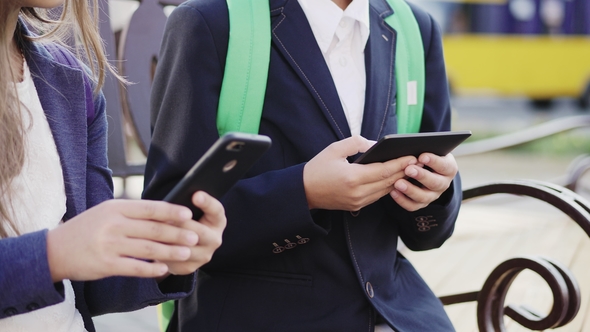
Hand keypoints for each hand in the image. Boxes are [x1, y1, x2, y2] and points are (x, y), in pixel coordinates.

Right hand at [47, 199, 199, 281]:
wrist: (54, 250)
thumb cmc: (87, 228)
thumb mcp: (107, 212)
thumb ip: (132, 212)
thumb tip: (165, 211)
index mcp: (116, 208)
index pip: (150, 208)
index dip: (171, 211)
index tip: (189, 214)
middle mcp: (113, 224)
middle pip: (153, 228)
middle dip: (177, 233)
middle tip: (195, 236)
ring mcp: (109, 245)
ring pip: (148, 248)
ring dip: (170, 251)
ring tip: (186, 253)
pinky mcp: (106, 264)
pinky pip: (135, 267)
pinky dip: (151, 268)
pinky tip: (164, 269)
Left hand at [160, 191, 225, 275]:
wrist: (181, 247)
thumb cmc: (184, 221)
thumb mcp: (189, 213)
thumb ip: (184, 208)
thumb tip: (170, 204)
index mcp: (217, 221)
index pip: (216, 210)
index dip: (207, 202)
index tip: (196, 194)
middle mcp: (214, 239)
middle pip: (200, 232)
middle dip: (183, 224)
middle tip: (167, 216)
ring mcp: (203, 256)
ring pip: (185, 248)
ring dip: (169, 240)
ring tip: (153, 230)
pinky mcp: (188, 267)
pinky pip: (173, 259)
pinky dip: (161, 251)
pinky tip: (149, 244)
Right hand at [303, 136, 416, 210]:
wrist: (303, 192)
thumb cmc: (317, 168)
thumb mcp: (335, 149)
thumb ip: (356, 143)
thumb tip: (375, 144)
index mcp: (353, 177)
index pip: (384, 170)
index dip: (400, 163)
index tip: (413, 156)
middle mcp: (358, 192)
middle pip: (388, 182)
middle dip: (404, 171)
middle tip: (418, 161)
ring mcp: (358, 202)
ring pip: (385, 191)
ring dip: (398, 180)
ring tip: (410, 169)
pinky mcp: (356, 206)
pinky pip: (377, 196)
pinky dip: (387, 187)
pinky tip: (394, 178)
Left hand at [390, 153, 457, 210]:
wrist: (427, 168)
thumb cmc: (427, 156)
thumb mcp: (430, 150)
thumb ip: (424, 148)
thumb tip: (411, 146)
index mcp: (449, 169)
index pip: (444, 166)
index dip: (434, 161)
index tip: (422, 156)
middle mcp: (443, 184)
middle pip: (435, 183)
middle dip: (421, 176)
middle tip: (408, 169)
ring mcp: (433, 195)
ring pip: (424, 197)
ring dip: (410, 190)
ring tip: (398, 183)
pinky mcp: (421, 203)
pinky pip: (412, 205)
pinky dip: (402, 200)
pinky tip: (393, 192)